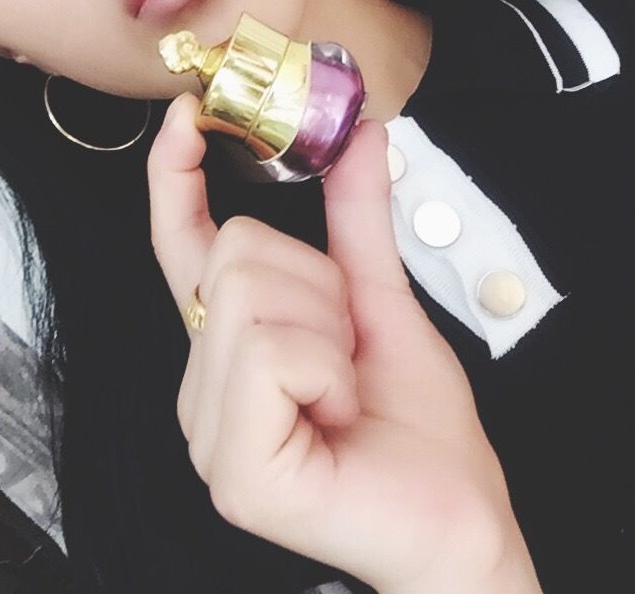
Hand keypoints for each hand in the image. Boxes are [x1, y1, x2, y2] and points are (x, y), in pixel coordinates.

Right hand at [148, 92, 540, 593]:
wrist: (459, 519)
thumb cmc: (420, 430)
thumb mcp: (386, 303)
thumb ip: (359, 221)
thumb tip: (356, 135)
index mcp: (233, 347)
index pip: (183, 249)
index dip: (175, 180)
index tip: (185, 116)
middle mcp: (205, 385)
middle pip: (234, 253)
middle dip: (320, 287)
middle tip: (350, 352)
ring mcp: (208, 433)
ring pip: (249, 297)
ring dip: (328, 334)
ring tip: (345, 392)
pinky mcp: (230, 469)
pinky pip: (269, 352)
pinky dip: (325, 370)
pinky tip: (336, 415)